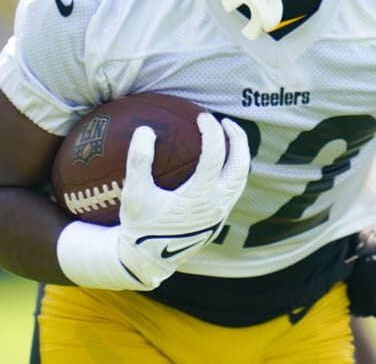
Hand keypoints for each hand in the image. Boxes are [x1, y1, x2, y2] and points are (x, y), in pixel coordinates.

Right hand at [116, 112, 250, 287]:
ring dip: (238, 155)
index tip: (202, 116)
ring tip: (227, 137)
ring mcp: (221, 213)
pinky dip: (232, 169)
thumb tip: (144, 130)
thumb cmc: (140, 226)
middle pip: (240, 165)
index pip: (215, 155)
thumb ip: (138, 162)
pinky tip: (218, 161)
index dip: (211, 131)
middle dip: (238, 139)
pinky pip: (234, 189)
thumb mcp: (134, 195)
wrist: (148, 261)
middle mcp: (217, 205)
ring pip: (241, 178)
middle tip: (224, 121)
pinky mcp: (219, 219)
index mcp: (200, 197)